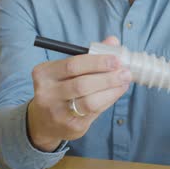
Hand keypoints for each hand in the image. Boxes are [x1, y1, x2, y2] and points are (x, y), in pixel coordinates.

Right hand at [27, 36, 131, 151]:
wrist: (44, 121)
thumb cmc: (60, 89)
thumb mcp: (67, 71)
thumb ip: (89, 56)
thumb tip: (113, 42)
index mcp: (44, 73)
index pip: (72, 65)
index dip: (97, 62)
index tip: (116, 59)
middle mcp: (46, 94)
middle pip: (81, 84)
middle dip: (107, 77)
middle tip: (125, 72)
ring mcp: (57, 113)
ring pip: (89, 101)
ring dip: (111, 90)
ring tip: (124, 81)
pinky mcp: (71, 127)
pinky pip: (95, 112)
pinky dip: (109, 100)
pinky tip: (117, 92)